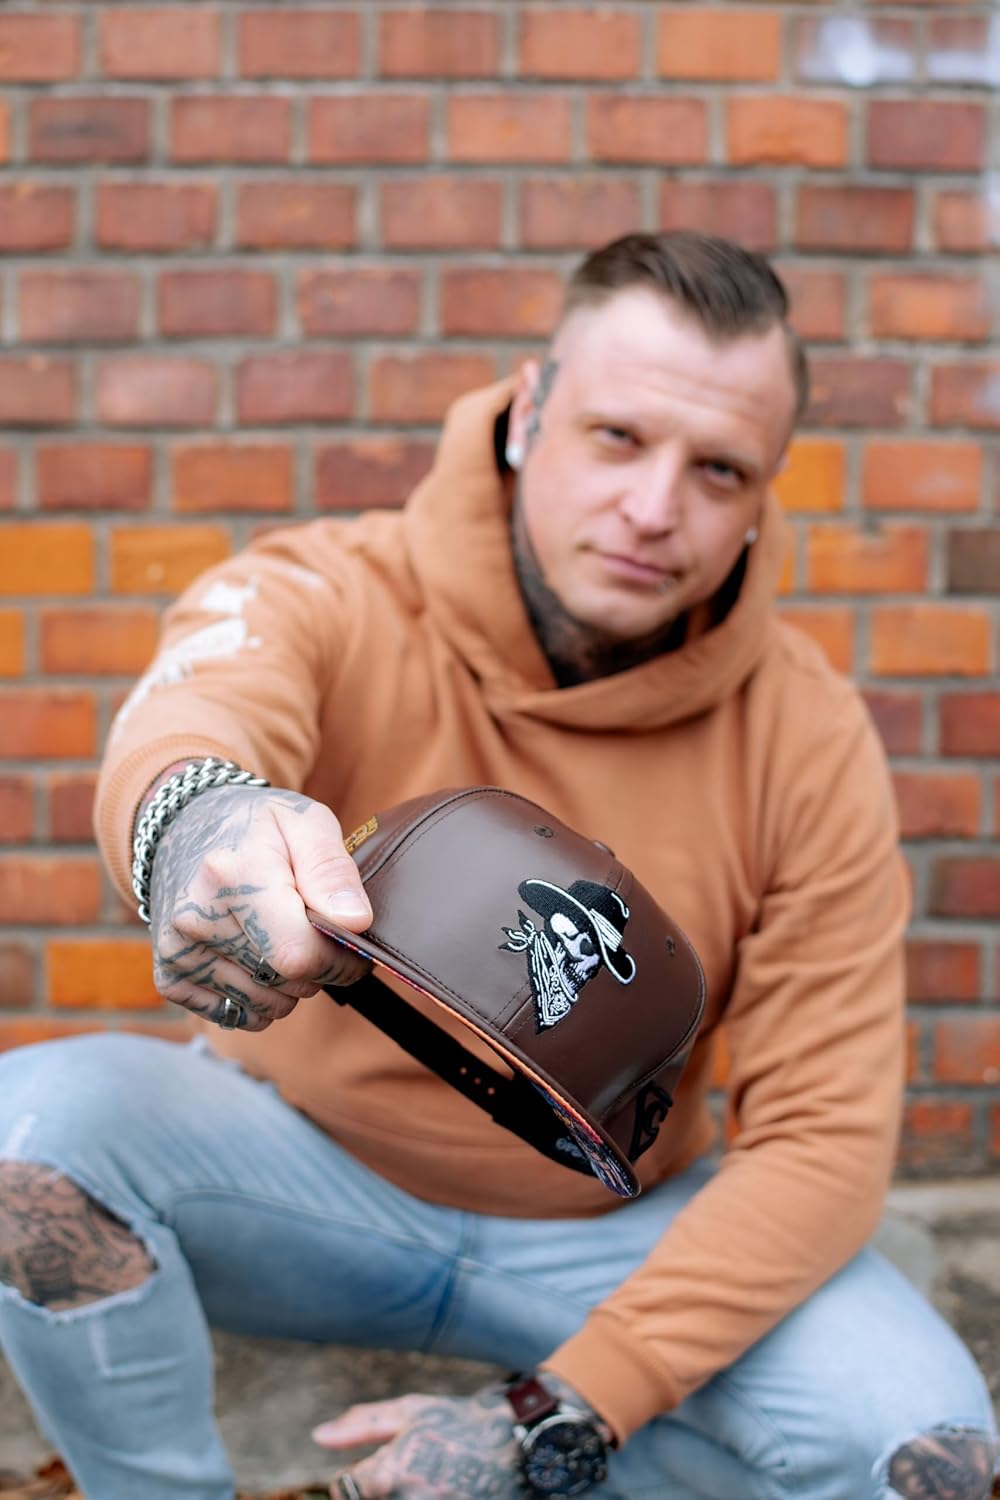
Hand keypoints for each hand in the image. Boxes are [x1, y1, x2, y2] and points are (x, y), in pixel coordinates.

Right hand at [148, 784, 372, 1030]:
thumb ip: (333, 870)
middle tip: (312, 928)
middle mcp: (197, 917)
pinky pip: (238, 1016)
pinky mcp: (169, 977)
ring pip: (267, 1006)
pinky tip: (254, 958)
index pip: (300, 954)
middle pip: (288, 982)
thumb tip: (356, 921)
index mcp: (234, 873)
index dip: (341, 960)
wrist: (183, 829)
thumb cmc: (255, 827)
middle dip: (318, 966)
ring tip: (279, 937)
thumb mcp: (305, 822)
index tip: (353, 944)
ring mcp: (178, 951)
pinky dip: (259, 999)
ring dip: (289, 984)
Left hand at [313, 1388, 523, 1498]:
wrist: (519, 1447)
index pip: (342, 1487)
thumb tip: (317, 1436)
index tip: (382, 1459)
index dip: (356, 1470)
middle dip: (377, 1487)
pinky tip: (440, 1487)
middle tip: (409, 1469)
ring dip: (400, 1492)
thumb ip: (359, 1424)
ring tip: (426, 1477)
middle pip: (366, 1499)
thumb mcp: (410, 1411)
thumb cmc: (460, 1424)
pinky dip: (419, 1496)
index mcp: (387, 1477)